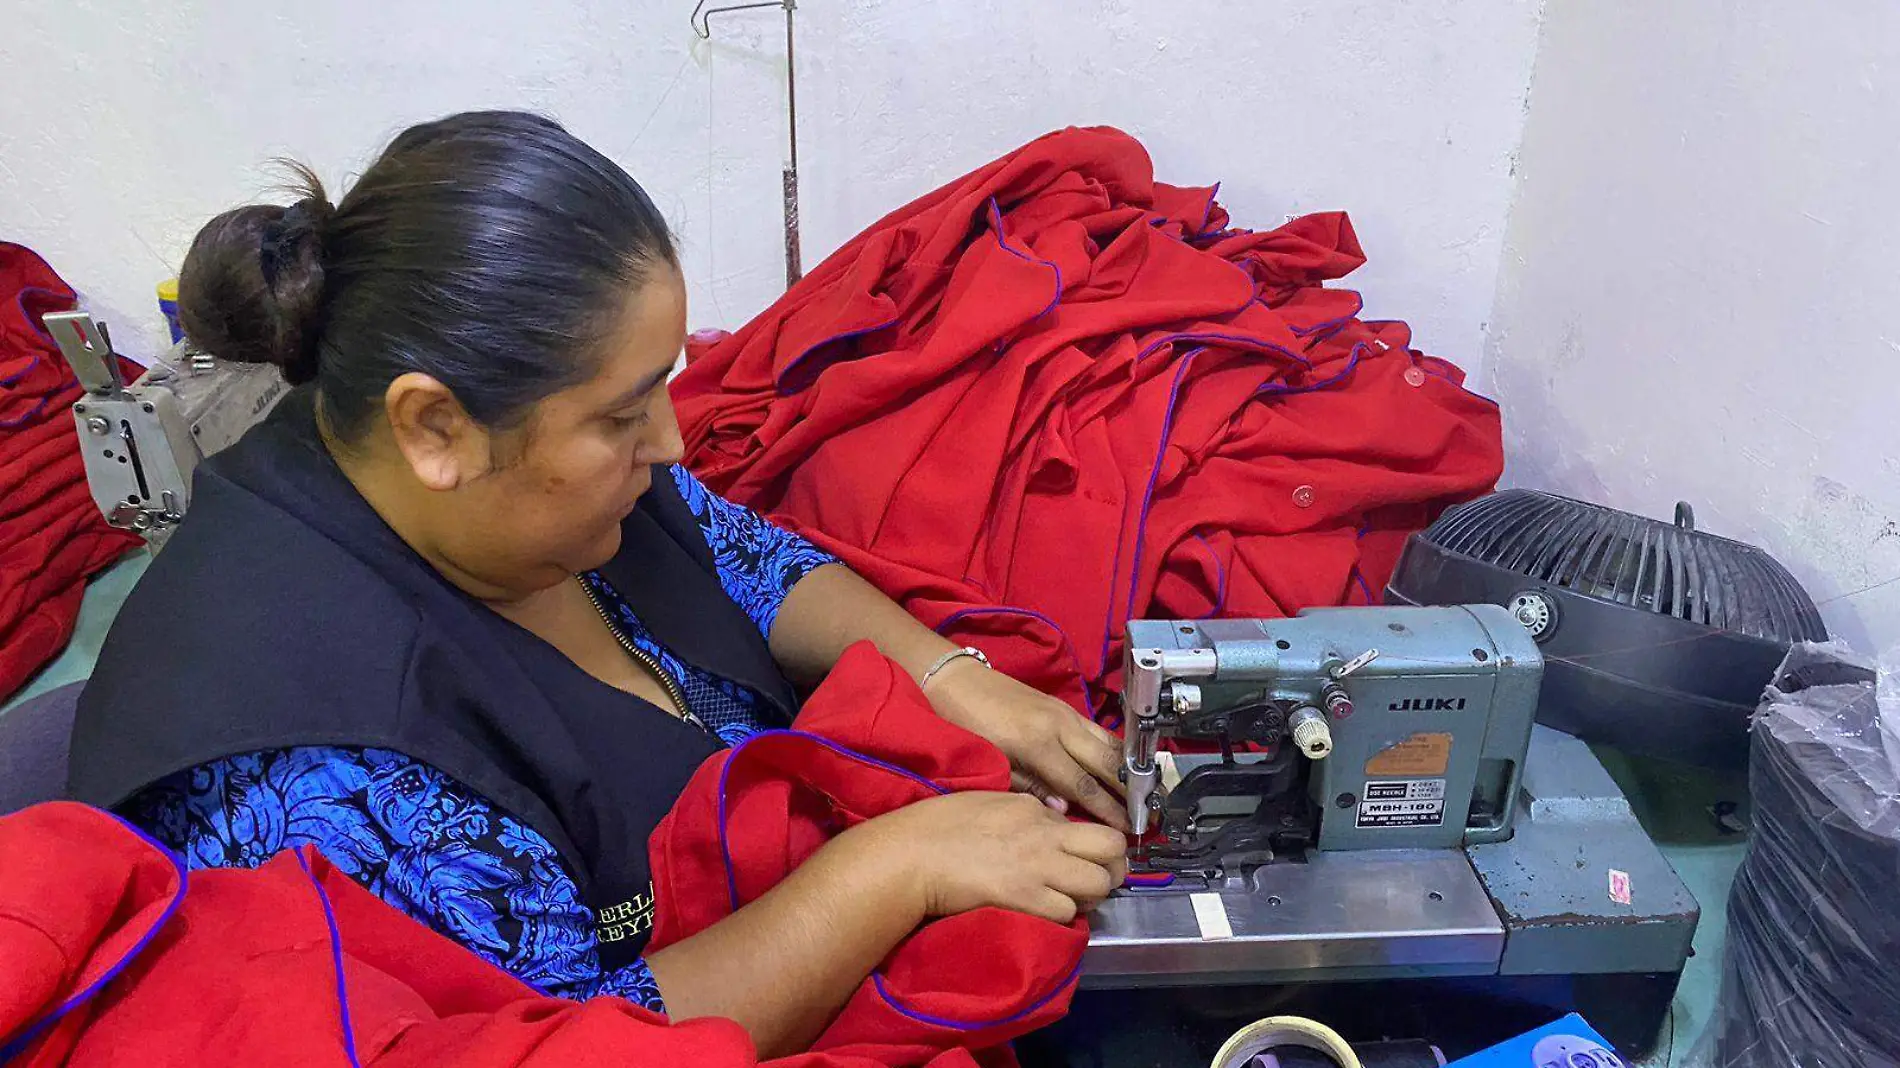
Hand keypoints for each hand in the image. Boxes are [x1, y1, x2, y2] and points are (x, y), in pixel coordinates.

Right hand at [852, 792, 1127, 923]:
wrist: (913, 855)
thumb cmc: (939, 826)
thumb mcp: (991, 802)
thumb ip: (1028, 810)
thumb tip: (1053, 818)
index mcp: (1036, 810)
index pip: (1095, 825)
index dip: (1101, 847)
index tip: (1093, 857)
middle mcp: (1046, 836)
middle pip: (1111, 852)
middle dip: (1112, 868)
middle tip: (1098, 879)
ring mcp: (1038, 869)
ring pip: (1097, 886)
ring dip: (1089, 896)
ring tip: (1070, 899)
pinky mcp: (1026, 900)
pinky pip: (1067, 912)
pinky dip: (1062, 916)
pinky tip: (1044, 911)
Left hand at [923, 659, 1129, 829]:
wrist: (956, 679)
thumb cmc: (965, 723)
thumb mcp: (991, 762)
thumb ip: (1030, 787)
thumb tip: (1064, 809)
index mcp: (1038, 744)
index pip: (1084, 785)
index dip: (1109, 809)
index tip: (1129, 828)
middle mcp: (1059, 726)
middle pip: (1106, 763)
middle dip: (1129, 791)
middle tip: (1149, 814)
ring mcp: (1064, 713)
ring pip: (1108, 743)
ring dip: (1129, 769)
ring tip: (1146, 794)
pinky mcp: (1063, 706)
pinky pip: (1098, 731)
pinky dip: (1115, 750)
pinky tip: (1123, 766)